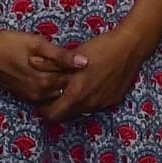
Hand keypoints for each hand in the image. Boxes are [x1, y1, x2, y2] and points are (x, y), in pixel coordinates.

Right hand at [0, 23, 79, 106]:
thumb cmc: (10, 43)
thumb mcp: (37, 44)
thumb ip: (62, 55)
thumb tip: (85, 62)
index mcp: (45, 82)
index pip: (72, 81)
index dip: (79, 70)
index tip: (85, 58)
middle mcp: (39, 94)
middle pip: (64, 89)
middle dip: (72, 78)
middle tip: (76, 62)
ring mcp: (30, 96)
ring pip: (54, 93)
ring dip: (61, 82)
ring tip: (63, 66)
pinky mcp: (22, 95)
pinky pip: (43, 95)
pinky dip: (50, 86)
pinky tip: (49, 73)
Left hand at [39, 17, 158, 121]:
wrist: (130, 47)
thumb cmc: (100, 48)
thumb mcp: (73, 55)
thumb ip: (51, 63)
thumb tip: (31, 63)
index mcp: (76, 94)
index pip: (53, 115)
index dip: (45, 110)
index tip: (43, 102)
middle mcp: (89, 104)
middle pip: (67, 115)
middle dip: (59, 107)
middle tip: (57, 92)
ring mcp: (103, 103)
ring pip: (82, 110)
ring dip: (75, 103)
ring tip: (74, 87)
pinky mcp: (114, 100)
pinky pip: (96, 105)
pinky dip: (90, 98)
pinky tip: (92, 84)